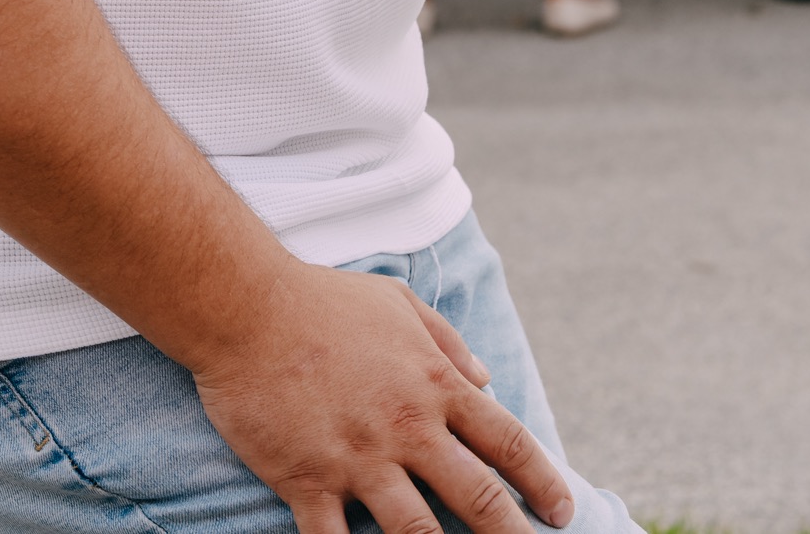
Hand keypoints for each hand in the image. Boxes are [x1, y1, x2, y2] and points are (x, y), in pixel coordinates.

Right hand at [191, 258, 573, 533]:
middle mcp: (406, 426)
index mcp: (433, 382)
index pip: (505, 440)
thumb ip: (445, 341)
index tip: (562, 509)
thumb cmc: (322, 299)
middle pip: (478, 497)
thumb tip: (485, 379)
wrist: (247, 307)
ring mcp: (359, 459)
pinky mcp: (309, 482)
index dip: (541, 479)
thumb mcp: (397, 302)